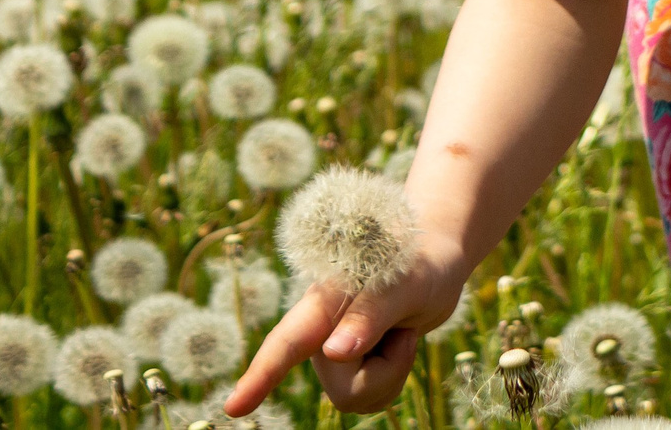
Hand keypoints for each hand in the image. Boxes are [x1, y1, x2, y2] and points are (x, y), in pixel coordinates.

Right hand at [220, 246, 467, 416]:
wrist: (436, 263)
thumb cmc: (418, 263)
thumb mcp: (404, 285)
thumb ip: (369, 316)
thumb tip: (333, 354)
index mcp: (323, 304)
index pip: (285, 344)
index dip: (259, 376)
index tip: (234, 407)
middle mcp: (320, 333)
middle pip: (344, 389)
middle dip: (385, 371)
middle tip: (404, 329)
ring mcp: (334, 353)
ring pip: (358, 399)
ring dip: (393, 372)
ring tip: (400, 331)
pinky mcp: (353, 367)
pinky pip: (372, 400)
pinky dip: (395, 377)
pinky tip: (398, 344)